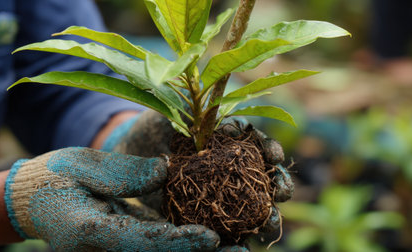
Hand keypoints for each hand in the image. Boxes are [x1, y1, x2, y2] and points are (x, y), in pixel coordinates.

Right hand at [4, 147, 219, 250]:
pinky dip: (187, 246)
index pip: (142, 242)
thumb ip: (124, 173)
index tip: (212, 239)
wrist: (35, 201)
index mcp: (92, 234)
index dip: (179, 242)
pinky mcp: (129, 245)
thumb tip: (165, 171)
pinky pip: (161, 250)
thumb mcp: (83, 166)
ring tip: (238, 249)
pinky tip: (216, 241)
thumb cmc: (55, 179)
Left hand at [104, 110, 293, 246]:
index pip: (255, 141)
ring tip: (271, 221)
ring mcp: (221, 190)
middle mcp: (229, 164)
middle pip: (262, 174)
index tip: (275, 155)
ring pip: (252, 203)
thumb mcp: (170, 116)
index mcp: (227, 138)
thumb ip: (196, 115)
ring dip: (267, 213)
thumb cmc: (153, 130)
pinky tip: (245, 243)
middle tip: (282, 191)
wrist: (129, 154)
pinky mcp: (207, 214)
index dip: (268, 147)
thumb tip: (229, 127)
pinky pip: (228, 226)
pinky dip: (239, 235)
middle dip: (277, 182)